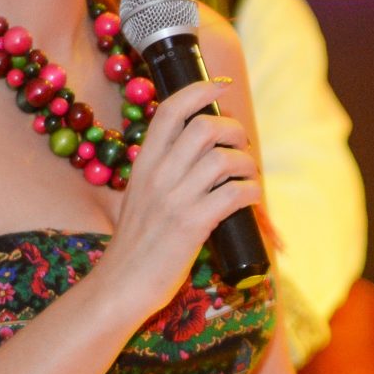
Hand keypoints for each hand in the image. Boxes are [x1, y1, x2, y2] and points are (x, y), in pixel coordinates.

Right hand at [100, 79, 262, 320]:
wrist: (122, 285)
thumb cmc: (136, 244)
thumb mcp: (140, 196)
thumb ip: (163, 173)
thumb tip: (202, 156)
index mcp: (143, 164)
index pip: (170, 110)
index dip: (199, 90)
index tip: (221, 88)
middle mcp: (157, 176)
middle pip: (204, 127)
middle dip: (233, 129)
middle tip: (239, 145)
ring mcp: (175, 200)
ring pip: (223, 158)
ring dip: (246, 163)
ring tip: (247, 176)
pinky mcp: (192, 225)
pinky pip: (234, 193)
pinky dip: (251, 191)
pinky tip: (250, 198)